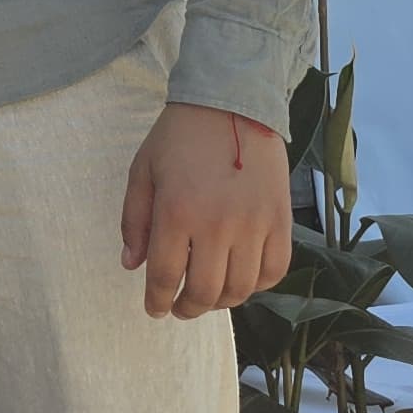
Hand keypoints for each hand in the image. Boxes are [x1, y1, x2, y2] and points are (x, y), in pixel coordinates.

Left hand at [121, 102, 291, 318]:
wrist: (232, 103)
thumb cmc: (180, 136)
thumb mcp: (143, 171)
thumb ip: (134, 221)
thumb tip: (132, 266)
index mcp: (177, 212)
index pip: (166, 276)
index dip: (158, 300)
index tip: (155, 309)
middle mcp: (218, 225)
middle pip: (205, 291)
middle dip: (188, 308)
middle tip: (180, 308)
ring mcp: (254, 224)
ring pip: (240, 288)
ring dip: (222, 302)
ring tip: (209, 296)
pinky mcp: (280, 220)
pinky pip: (274, 269)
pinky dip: (257, 284)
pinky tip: (242, 279)